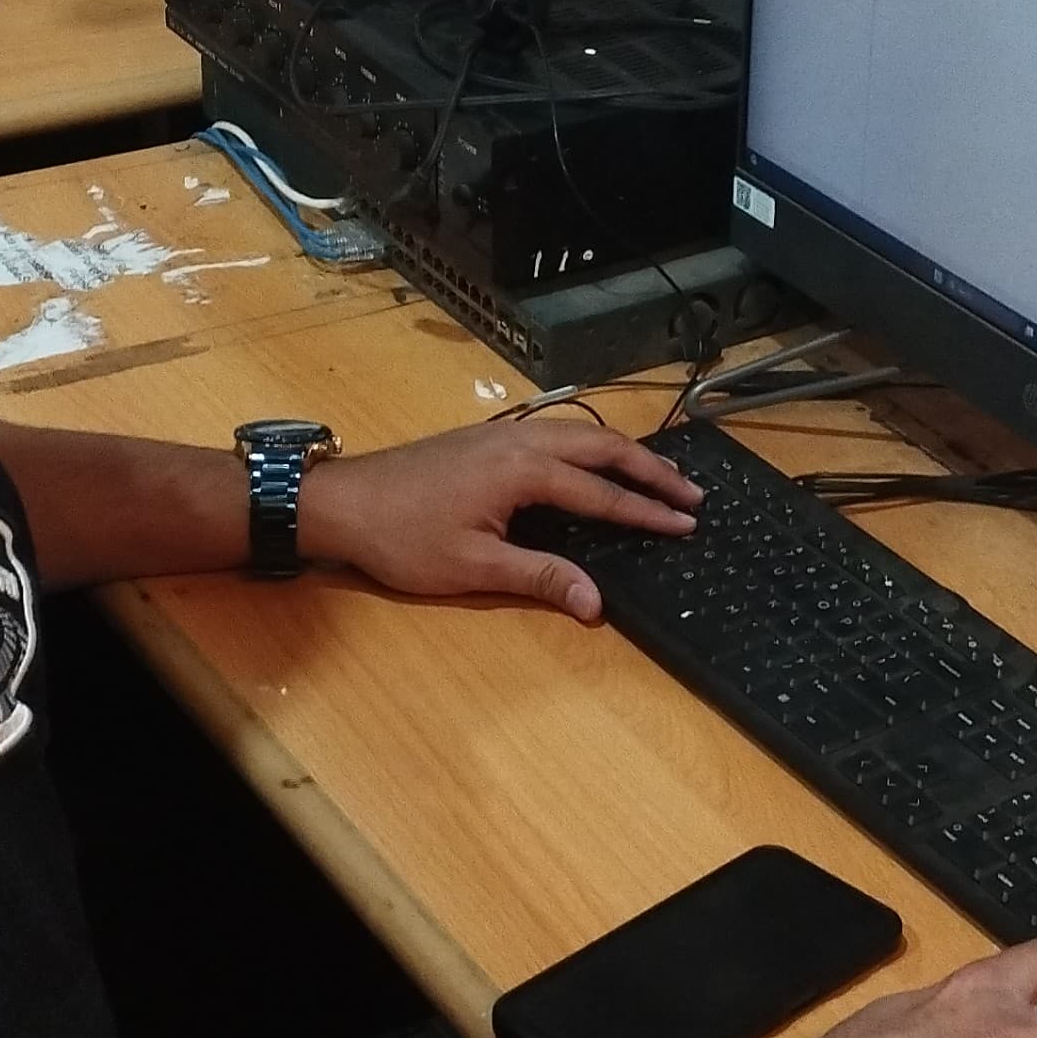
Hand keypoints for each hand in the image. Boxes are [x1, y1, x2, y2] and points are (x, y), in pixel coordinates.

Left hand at [297, 417, 702, 620]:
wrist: (344, 501)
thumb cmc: (403, 537)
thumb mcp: (473, 568)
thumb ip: (541, 578)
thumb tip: (596, 604)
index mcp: (523, 470)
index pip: (600, 493)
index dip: (646, 512)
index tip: (686, 524)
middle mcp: (521, 440)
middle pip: (603, 448)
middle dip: (651, 470)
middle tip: (692, 493)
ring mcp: (504, 432)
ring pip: (581, 434)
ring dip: (624, 454)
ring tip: (660, 475)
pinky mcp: (489, 436)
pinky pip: (559, 432)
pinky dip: (593, 446)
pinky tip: (598, 461)